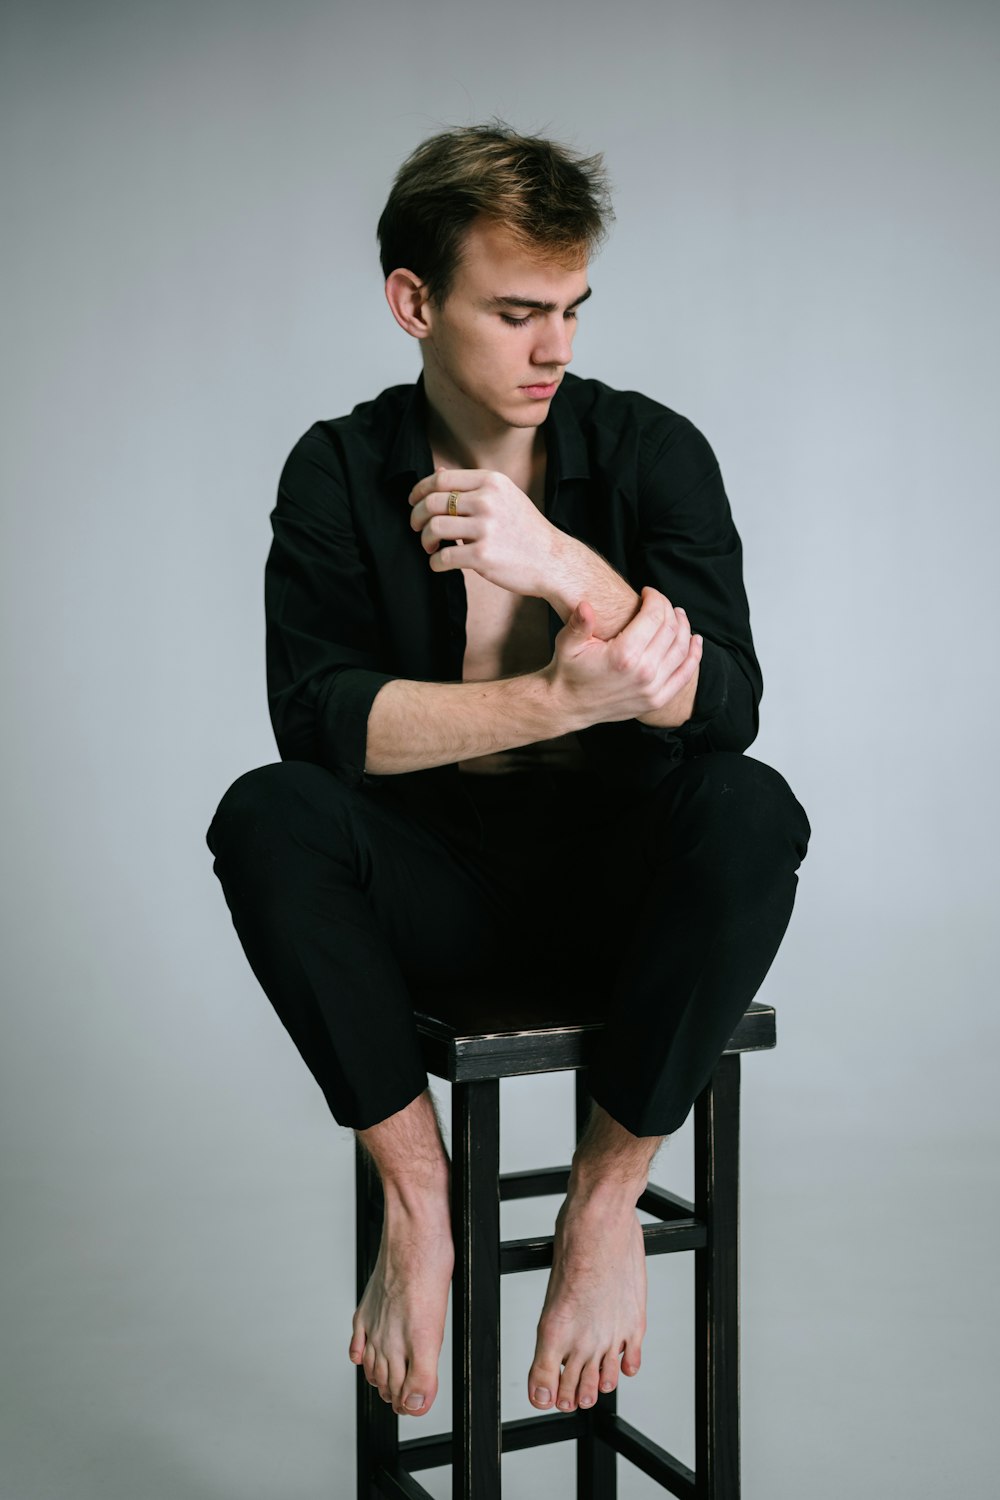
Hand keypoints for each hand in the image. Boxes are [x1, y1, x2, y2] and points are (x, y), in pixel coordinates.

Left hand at [407, 467, 561, 595]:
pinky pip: (443, 557)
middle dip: (417, 517)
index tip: (413, 501)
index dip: (419, 490)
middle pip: (432, 502)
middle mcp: (488, 501)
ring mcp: (486, 528)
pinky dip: (435, 563)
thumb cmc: (526, 530)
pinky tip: (440, 564)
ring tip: (430, 547)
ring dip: (424, 540)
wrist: (552, 560)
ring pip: (433, 528)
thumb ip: (472, 486)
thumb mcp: (505, 496)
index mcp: (492, 482)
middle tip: (418, 528)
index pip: (441, 479)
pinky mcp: (482, 555)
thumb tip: (438, 472)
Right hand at [545, 586, 702, 726]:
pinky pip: (685, 675)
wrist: (568, 706)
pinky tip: (695, 641)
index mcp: (624, 655)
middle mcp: (643, 672)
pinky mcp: (656, 700)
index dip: (655, 598)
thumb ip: (578, 623)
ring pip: (682, 649)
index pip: (654, 616)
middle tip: (661, 603)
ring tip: (678, 615)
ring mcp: (652, 689)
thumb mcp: (567, 643)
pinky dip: (694, 656)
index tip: (648, 592)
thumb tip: (585, 605)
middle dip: (669, 609)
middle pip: (671, 629)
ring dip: (684, 627)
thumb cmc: (568, 670)